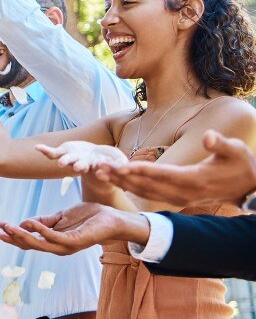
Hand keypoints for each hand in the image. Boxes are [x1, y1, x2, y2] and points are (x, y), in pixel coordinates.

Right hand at [0, 202, 149, 255]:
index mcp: (54, 241)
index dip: (13, 236)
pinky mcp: (75, 242)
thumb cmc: (88, 217)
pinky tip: (30, 223)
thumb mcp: (62, 216)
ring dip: (22, 235)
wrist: (111, 217)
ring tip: (9, 226)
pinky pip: (54, 237)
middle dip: (13, 237)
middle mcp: (58, 247)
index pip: (29, 241)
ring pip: (39, 244)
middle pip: (30, 245)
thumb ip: (44, 220)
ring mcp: (66, 246)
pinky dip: (41, 230)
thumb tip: (24, 222)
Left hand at [36, 141, 128, 172]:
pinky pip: (52, 153)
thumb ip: (120, 163)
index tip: (91, 168)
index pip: (91, 167)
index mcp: (92, 165)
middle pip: (77, 164)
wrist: (95, 158)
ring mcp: (71, 158)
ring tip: (60, 162)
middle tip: (76, 167)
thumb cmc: (107, 160)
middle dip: (76, 165)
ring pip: (65, 159)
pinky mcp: (63, 152)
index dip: (91, 167)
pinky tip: (37, 147)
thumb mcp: (116, 161)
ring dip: (62, 160)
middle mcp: (80, 163)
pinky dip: (44, 150)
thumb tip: (125, 165)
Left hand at [99, 130, 255, 207]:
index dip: (140, 170)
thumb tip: (208, 137)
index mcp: (194, 179)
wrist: (248, 187)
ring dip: (120, 183)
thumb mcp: (236, 150)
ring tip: (98, 173)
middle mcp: (182, 192)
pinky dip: (129, 187)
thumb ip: (220, 144)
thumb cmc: (240, 164)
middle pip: (145, 185)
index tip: (120, 166)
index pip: (161, 174)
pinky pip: (147, 194)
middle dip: (120, 177)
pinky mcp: (175, 199)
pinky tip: (114, 180)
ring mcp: (177, 198)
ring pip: (143, 192)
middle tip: (97, 168)